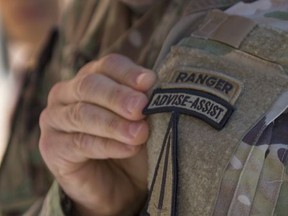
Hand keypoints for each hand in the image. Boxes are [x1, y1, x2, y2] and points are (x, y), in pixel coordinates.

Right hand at [39, 54, 155, 215]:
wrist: (118, 184)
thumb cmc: (130, 144)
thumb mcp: (141, 122)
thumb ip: (142, 106)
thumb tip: (151, 88)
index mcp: (90, 79)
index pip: (107, 66)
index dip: (128, 73)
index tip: (150, 82)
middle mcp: (66, 94)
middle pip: (89, 85)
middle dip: (118, 97)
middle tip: (141, 107)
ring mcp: (55, 119)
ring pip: (82, 114)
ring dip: (114, 124)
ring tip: (140, 133)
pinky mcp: (51, 147)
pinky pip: (80, 142)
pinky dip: (108, 145)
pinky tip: (129, 148)